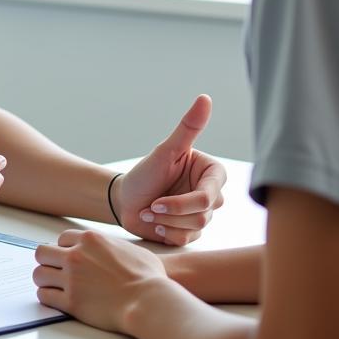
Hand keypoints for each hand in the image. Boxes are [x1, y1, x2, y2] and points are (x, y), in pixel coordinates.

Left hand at [34, 228, 167, 332]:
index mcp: (90, 239)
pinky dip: (48, 297)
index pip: (61, 239)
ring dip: (44, 280)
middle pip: (42, 252)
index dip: (64, 249)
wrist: (148, 300)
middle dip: (47, 262)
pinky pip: (45, 296)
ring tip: (52, 286)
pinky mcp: (71, 301)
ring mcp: (71, 278)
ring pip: (39, 274)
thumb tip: (113, 250)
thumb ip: (114, 246)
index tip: (66, 258)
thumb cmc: (148, 277)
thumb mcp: (132, 249)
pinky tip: (56, 299)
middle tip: (54, 271)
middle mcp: (76, 255)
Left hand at [112, 94, 225, 244]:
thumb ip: (188, 127)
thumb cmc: (145, 173)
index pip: (208, 196)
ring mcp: (204, 214)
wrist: (125, 200)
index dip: (182, 202)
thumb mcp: (166, 151)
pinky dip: (167, 233)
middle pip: (203, 214)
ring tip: (150, 211)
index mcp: (212, 173)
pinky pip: (187, 240)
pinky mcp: (193, 232)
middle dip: (171, 211)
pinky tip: (156, 223)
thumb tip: (205, 98)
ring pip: (196, 228)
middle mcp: (212, 193)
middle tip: (151, 204)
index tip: (158, 199)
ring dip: (166, 221)